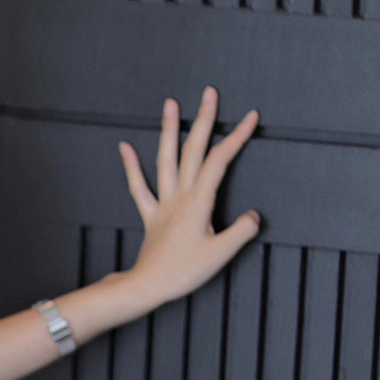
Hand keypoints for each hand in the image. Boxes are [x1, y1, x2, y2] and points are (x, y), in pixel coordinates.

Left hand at [119, 88, 260, 308]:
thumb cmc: (183, 272)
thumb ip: (242, 230)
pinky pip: (139, 187)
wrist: (148, 286)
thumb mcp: (222, 254)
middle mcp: (179, 196)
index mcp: (199, 201)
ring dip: (168, 130)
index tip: (251, 117)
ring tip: (170, 104)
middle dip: (203, 119)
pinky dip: (131, 166)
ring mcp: (163, 204)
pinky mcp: (150, 216)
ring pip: (165, 160)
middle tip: (209, 93)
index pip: (221, 161)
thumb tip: (255, 215)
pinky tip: (125, 146)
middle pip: (193, 150)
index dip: (236, 137)